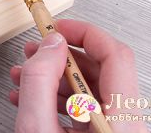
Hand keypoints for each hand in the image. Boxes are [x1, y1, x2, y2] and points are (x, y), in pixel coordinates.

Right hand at [9, 19, 146, 132]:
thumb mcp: (37, 128)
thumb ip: (40, 82)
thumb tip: (50, 45)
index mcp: (120, 121)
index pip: (115, 55)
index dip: (84, 33)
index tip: (57, 27)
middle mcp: (125, 126)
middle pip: (101, 70)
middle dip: (61, 55)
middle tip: (37, 49)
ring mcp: (114, 132)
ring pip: (90, 88)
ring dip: (54, 76)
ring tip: (25, 74)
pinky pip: (85, 107)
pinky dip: (58, 96)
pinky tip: (31, 96)